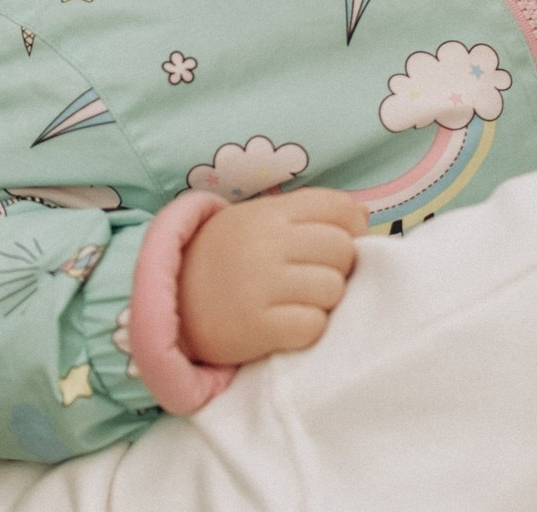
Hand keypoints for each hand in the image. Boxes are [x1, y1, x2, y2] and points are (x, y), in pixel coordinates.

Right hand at [179, 187, 368, 366]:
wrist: (171, 302)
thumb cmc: (227, 258)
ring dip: (325, 300)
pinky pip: (313, 326)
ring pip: (333, 289)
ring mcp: (259, 285)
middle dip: (339, 266)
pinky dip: (308, 328)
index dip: (352, 227)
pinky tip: (289, 323)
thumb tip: (364, 216)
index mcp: (270, 212)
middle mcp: (266, 243)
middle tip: (314, 276)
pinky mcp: (255, 327)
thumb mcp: (260, 220)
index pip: (338, 208)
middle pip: (342, 250)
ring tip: (300, 300)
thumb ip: (309, 212)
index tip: (341, 242)